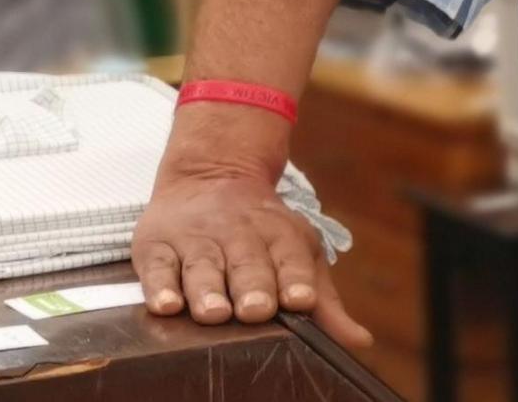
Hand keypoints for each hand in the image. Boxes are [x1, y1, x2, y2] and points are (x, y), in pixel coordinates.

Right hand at [132, 166, 372, 347]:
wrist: (210, 175)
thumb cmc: (261, 234)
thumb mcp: (299, 256)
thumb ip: (326, 304)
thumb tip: (360, 342)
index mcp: (279, 237)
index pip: (291, 260)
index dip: (296, 280)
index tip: (301, 301)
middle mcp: (238, 235)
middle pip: (247, 264)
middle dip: (253, 288)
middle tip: (257, 310)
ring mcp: (196, 239)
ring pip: (203, 267)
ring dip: (208, 291)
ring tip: (214, 313)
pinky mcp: (157, 245)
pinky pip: (157, 267)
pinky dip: (160, 286)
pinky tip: (166, 305)